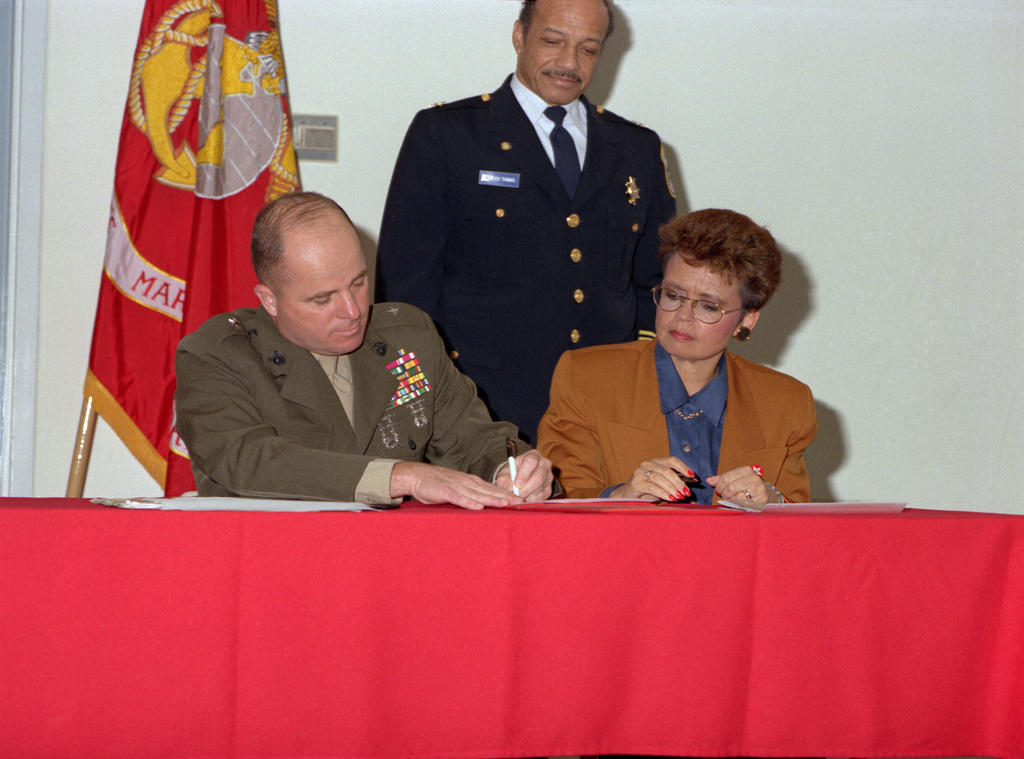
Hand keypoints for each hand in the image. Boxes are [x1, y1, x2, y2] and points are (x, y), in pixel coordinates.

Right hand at [390, 461, 517, 510]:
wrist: (419, 476)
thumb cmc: (439, 484)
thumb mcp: (459, 488)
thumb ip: (471, 494)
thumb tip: (485, 504)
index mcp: (472, 482)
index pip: (493, 489)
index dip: (507, 494)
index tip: (520, 500)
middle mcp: (468, 483)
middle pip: (490, 491)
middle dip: (506, 497)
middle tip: (520, 503)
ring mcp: (457, 486)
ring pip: (478, 494)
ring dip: (493, 500)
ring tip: (506, 505)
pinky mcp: (445, 491)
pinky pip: (459, 498)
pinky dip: (469, 503)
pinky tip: (479, 507)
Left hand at [494, 450, 553, 501]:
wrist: (519, 478)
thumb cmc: (512, 473)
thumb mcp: (505, 473)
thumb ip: (504, 479)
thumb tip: (509, 488)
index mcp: (533, 455)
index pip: (531, 461)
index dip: (523, 474)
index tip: (516, 484)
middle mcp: (544, 464)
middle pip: (539, 477)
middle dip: (526, 488)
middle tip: (516, 494)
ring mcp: (549, 477)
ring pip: (540, 489)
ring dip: (527, 495)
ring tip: (517, 495)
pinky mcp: (549, 489)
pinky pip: (541, 497)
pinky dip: (530, 500)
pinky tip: (524, 497)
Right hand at [611, 457, 695, 500]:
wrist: (627, 496)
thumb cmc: (648, 489)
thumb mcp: (663, 483)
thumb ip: (676, 481)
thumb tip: (694, 480)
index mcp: (656, 461)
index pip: (672, 460)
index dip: (683, 467)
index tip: (693, 476)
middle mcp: (648, 464)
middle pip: (667, 470)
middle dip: (679, 482)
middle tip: (687, 492)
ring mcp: (640, 472)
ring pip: (660, 478)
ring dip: (672, 488)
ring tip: (680, 496)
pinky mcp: (636, 483)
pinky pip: (652, 487)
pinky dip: (663, 493)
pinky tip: (670, 498)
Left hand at [706, 465, 770, 503]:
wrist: (764, 493)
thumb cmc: (746, 486)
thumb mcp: (734, 479)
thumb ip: (721, 480)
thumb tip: (709, 480)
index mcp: (745, 470)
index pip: (725, 478)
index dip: (719, 486)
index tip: (718, 491)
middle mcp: (753, 477)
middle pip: (730, 488)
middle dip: (724, 494)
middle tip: (725, 496)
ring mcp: (758, 488)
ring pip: (736, 497)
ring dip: (732, 500)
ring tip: (733, 499)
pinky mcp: (762, 498)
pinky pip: (744, 504)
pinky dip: (739, 505)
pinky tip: (740, 503)